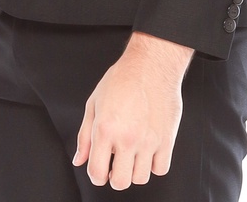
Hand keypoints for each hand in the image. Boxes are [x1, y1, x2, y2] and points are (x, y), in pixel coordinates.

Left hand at [73, 32, 193, 189]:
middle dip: (116, 176)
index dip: (96, 175)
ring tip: (134, 152)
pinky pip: (161, 168)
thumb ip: (85, 135)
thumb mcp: (94, 103)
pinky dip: (154, 164)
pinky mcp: (167, 139)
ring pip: (141, 178)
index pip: (97, 173)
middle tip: (117, 162)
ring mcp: (148, 140)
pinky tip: (148, 149)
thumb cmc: (122, 78)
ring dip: (135, 169)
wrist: (151, 64)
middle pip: (121, 182)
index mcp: (105, 129)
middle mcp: (127, 138)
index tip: (101, 169)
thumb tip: (79, 159)